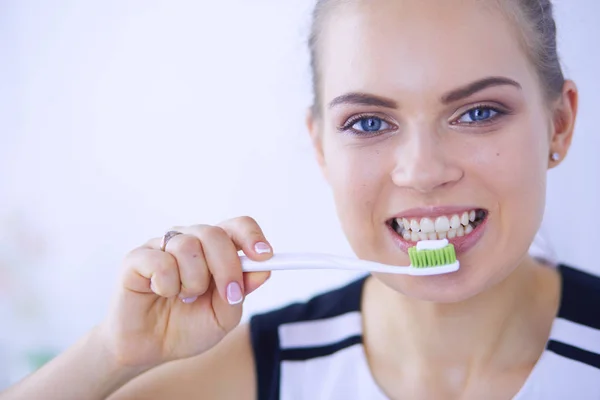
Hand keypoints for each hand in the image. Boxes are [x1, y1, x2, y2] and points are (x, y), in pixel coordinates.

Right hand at [99, 216, 271, 367]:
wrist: (149, 349)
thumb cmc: (187, 327)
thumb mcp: (224, 316)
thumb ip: (242, 291)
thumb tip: (263, 269)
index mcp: (214, 250)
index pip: (237, 226)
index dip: (252, 237)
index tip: (265, 256)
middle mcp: (190, 240)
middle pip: (215, 234)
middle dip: (226, 268)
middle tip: (228, 294)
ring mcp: (162, 245)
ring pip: (188, 247)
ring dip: (193, 282)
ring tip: (184, 297)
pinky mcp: (137, 258)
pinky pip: (161, 262)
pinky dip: (167, 285)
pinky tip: (161, 293)